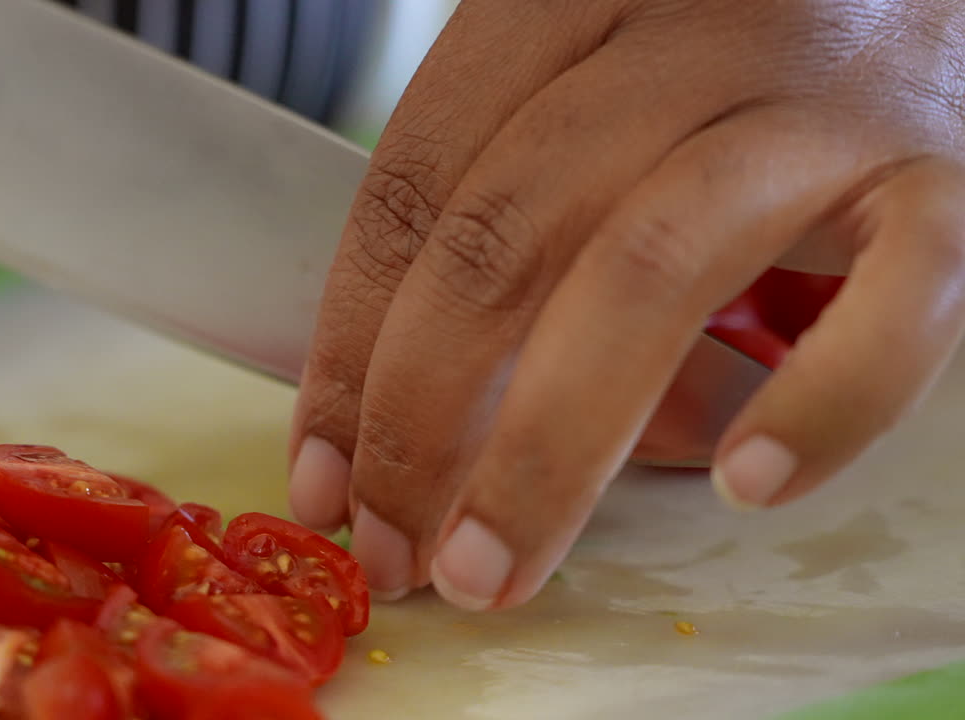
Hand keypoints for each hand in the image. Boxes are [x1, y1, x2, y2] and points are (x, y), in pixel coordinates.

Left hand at [288, 0, 964, 610]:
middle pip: (502, 239)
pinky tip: (745, 487)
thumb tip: (421, 428)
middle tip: (389, 549)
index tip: (321, 478)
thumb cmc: (737, 64)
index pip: (411, 189)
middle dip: (419, 422)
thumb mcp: (597, 98)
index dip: (348, 350)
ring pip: (647, 272)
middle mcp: (682, 41)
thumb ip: (519, 224)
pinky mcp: (948, 172)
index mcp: (561, 8)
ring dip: (549, 449)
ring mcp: (818, 100)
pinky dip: (820, 405)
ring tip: (495, 568)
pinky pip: (895, 300)